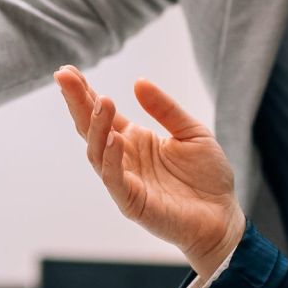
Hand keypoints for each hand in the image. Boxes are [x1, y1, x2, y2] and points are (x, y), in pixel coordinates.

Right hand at [54, 67, 243, 276]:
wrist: (223, 216)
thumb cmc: (207, 176)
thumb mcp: (191, 131)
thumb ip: (165, 109)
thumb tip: (138, 81)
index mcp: (134, 140)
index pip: (102, 114)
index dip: (84, 93)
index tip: (67, 71)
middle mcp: (123, 159)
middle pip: (91, 128)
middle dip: (77, 102)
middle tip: (64, 77)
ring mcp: (125, 181)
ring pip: (97, 153)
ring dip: (97, 126)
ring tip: (103, 100)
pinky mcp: (132, 202)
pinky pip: (115, 180)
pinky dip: (111, 160)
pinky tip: (114, 139)